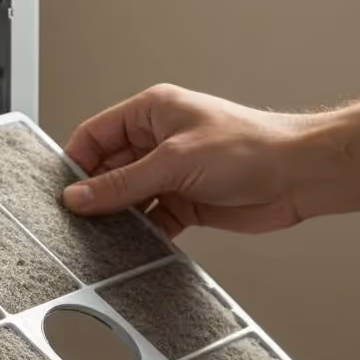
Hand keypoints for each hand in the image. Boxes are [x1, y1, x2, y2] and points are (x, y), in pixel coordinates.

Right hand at [62, 84, 313, 237]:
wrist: (298, 176)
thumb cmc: (250, 147)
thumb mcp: (173, 162)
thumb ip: (122, 184)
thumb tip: (79, 195)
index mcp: (152, 112)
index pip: (96, 134)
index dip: (76, 162)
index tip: (62, 191)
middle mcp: (159, 140)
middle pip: (109, 169)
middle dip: (95, 195)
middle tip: (77, 221)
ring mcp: (172, 173)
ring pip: (129, 198)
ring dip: (118, 218)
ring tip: (100, 238)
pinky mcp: (186, 202)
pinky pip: (152, 220)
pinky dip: (142, 234)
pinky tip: (133, 247)